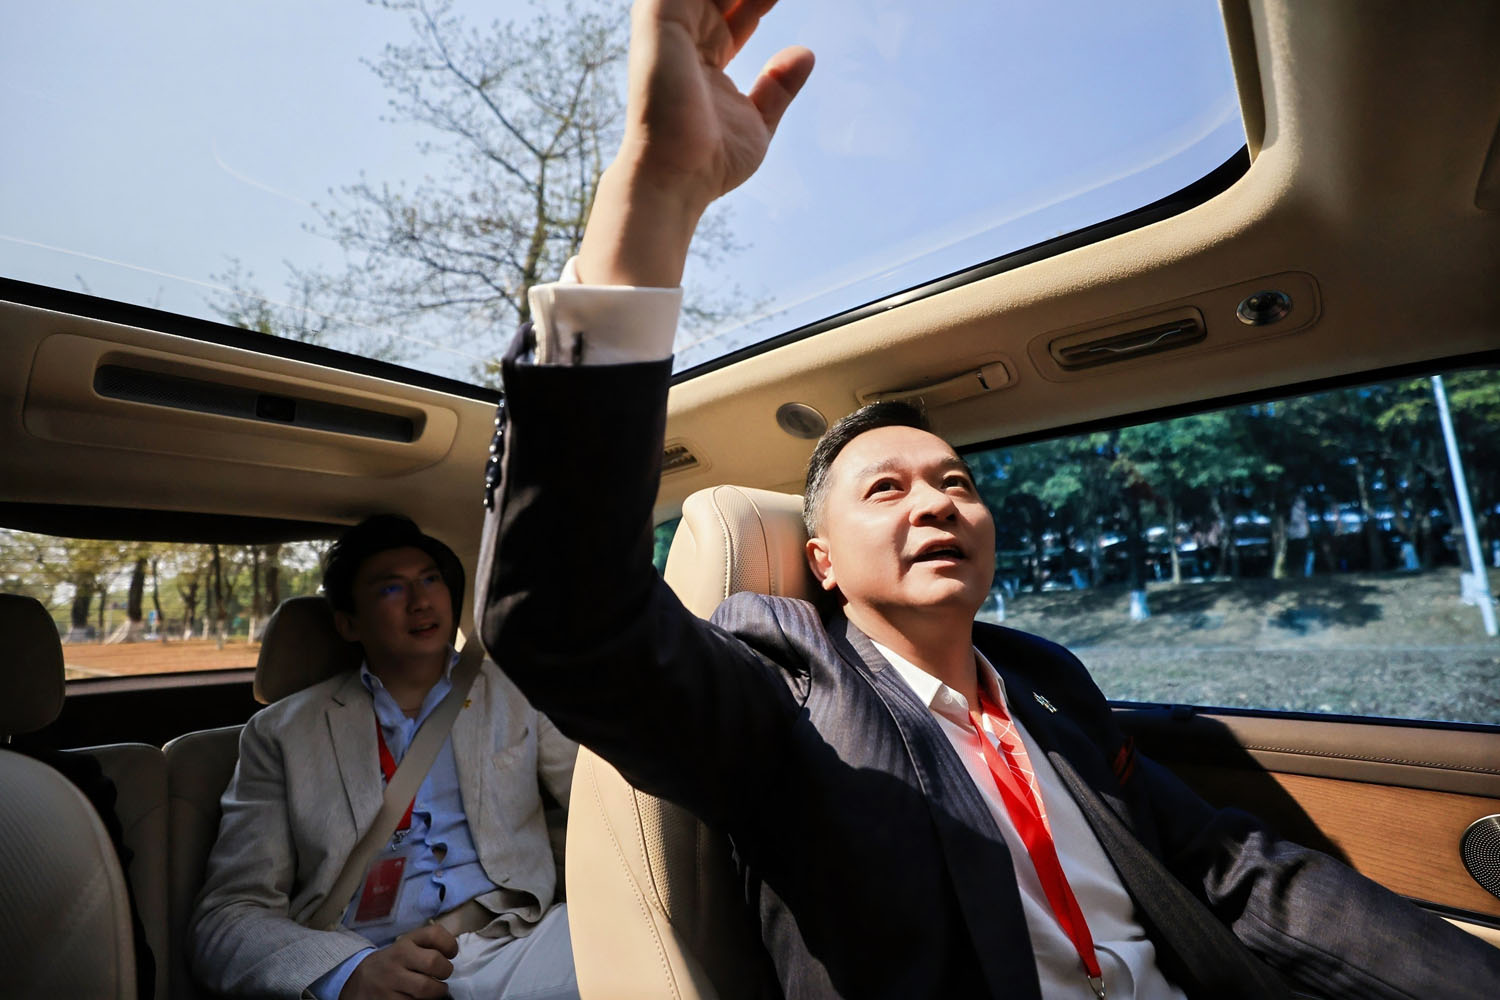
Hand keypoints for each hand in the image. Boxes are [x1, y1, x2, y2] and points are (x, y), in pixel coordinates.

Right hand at [339, 923, 458, 999]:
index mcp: (404, 943)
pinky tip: (417, 998)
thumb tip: (454, 950)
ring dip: (437, 992)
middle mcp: (397, 960)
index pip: (434, 934)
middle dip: (446, 971)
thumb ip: (429, 943)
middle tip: (442, 975)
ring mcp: (391, 983)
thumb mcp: (406, 946)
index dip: (450, 944)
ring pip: (427, 990)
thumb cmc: (393, 962)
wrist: (358, 981)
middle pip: (434, 963)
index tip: (450, 953)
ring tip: (433, 990)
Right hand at [578, 0, 813, 287]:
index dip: (763, 2)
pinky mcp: (659, 20)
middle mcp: (688, 41)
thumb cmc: (712, 163)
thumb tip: (805, 53)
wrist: (679, 176)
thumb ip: (778, 88)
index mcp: (707, 60)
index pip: (739, 14)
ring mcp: (672, 29)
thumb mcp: (758, 122)